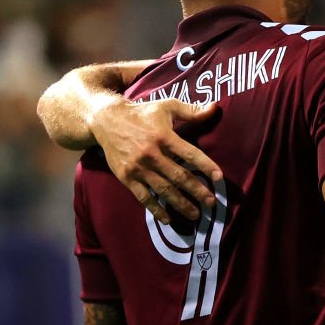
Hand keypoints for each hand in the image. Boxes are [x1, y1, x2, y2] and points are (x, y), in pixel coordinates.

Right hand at [91, 99, 221, 222]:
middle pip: (179, 176)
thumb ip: (191, 110)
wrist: (106, 120)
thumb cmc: (141, 113)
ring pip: (164, 190)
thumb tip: (216, 108)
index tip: (219, 177)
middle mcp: (152, 154)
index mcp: (164, 136)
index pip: (190, 154)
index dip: (206, 166)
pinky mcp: (127, 177)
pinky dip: (156, 209)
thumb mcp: (166, 106)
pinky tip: (168, 219)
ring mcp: (139, 168)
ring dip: (181, 204)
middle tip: (212, 202)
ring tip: (196, 214)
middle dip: (197, 191)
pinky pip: (143, 197)